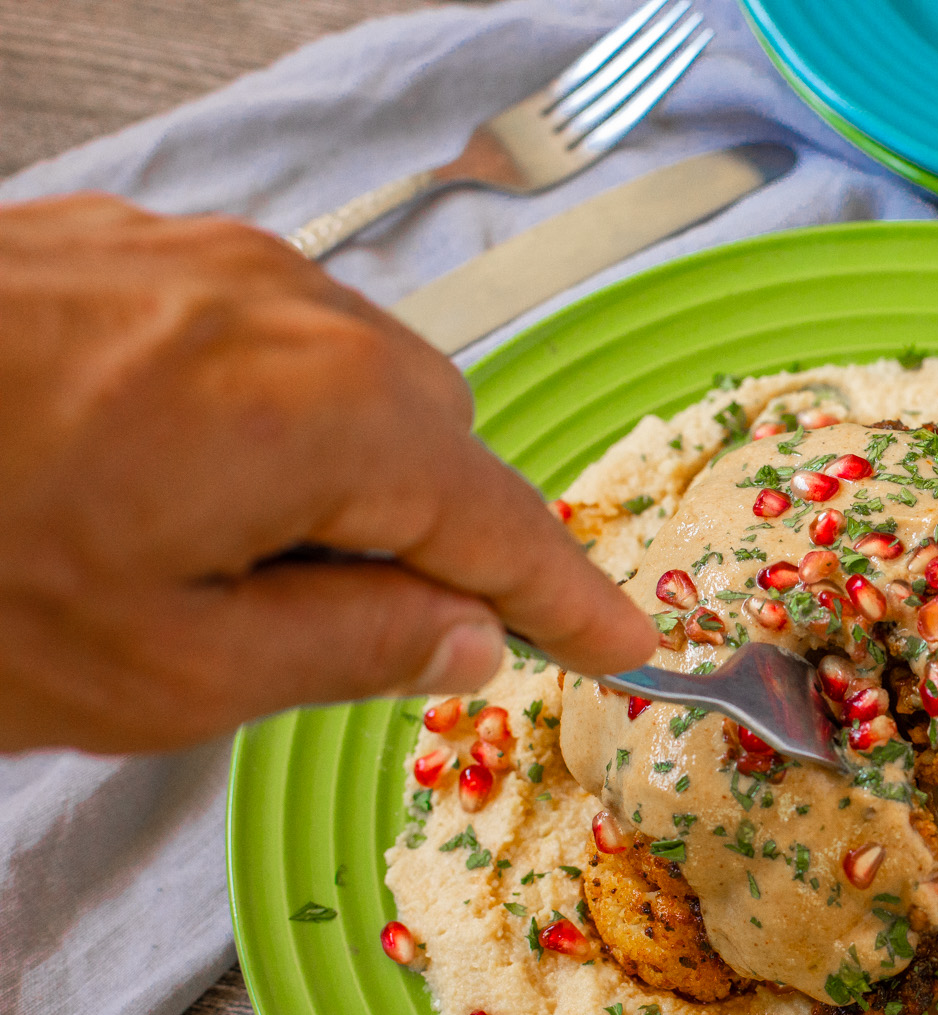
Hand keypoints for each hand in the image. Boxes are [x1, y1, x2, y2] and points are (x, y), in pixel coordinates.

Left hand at [0, 194, 654, 753]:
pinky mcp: (130, 242)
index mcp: (327, 417)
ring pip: (350, 376)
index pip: (501, 521)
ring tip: (242, 563)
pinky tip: (176, 479)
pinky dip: (270, 416)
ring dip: (346, 473)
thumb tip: (464, 637)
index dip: (570, 595)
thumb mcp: (165, 670)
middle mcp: (290, 308)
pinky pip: (262, 333)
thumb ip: (352, 647)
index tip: (628, 639)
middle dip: (438, 531)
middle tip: (390, 634)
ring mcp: (205, 257)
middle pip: (434, 432)